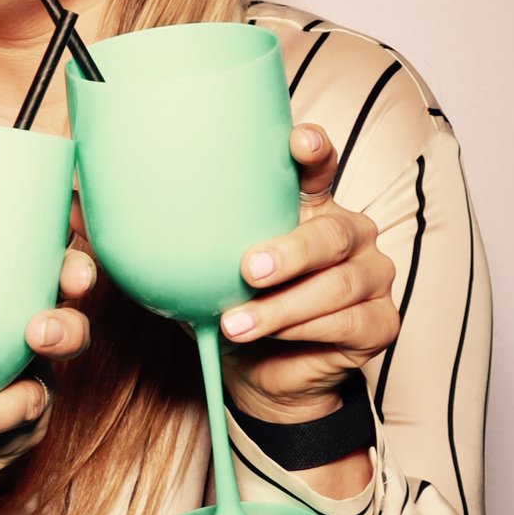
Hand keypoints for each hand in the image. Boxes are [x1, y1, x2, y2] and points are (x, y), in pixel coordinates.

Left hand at [0, 223, 95, 474]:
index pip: (58, 268)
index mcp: (10, 296)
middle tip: (38, 331)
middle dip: (65, 329)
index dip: (75, 258)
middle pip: (72, 332)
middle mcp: (28, 343)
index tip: (70, 254)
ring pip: (31, 402)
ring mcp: (24, 393)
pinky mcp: (5, 440)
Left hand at [218, 124, 398, 422]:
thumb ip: (196, 240)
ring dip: (282, 306)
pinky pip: (347, 323)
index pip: (318, 169)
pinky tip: (273, 338)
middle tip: (248, 269)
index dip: (313, 151)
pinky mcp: (380, 322)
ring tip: (236, 324)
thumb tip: (133, 213)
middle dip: (289, 252)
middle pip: (331, 235)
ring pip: (337, 285)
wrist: (260, 373)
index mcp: (312, 208)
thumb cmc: (236, 307)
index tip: (299, 141)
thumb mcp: (210, 271)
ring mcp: (372, 277)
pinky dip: (304, 331)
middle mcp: (350, 235)